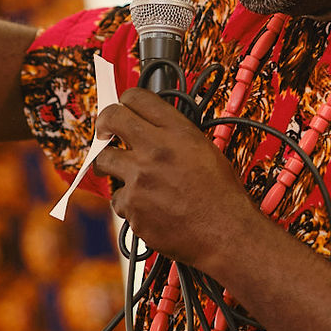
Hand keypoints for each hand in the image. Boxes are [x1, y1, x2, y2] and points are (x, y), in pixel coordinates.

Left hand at [94, 88, 258, 268]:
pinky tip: (148, 207)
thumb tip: (152, 127)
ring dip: (112, 167)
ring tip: (128, 176)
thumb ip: (175, 135)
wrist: (226, 233)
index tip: (121, 108)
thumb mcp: (205, 150)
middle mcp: (155, 150)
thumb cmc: (222, 195)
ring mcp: (139, 179)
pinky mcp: (131, 207)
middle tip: (104, 132)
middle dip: (104, 124)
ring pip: (104, 162)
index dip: (125, 100)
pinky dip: (129, 204)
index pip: (137, 97)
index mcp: (178, 132)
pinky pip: (117, 199)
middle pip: (110, 120)